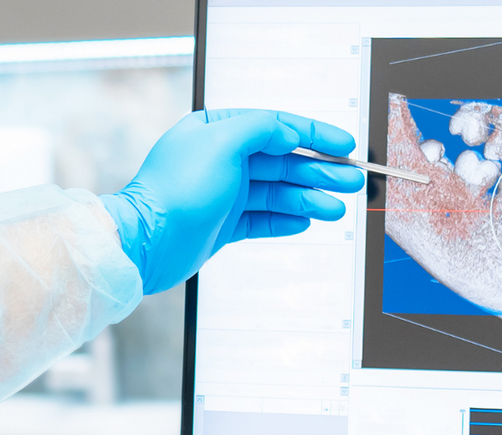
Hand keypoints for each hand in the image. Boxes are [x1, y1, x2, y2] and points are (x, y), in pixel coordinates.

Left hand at [101, 109, 364, 294]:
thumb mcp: (222, 142)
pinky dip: (286, 219)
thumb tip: (290, 132)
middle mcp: (222, 158)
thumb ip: (261, 129)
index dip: (314, 135)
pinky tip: (306, 221)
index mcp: (218, 129)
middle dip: (319, 171)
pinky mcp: (224, 224)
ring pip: (277, 192)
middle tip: (351, 181)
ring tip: (336, 208)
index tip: (344, 145)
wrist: (150, 242)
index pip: (276, 126)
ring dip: (309, 198)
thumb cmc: (177, 190)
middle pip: (283, 161)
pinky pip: (264, 218)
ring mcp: (224, 192)